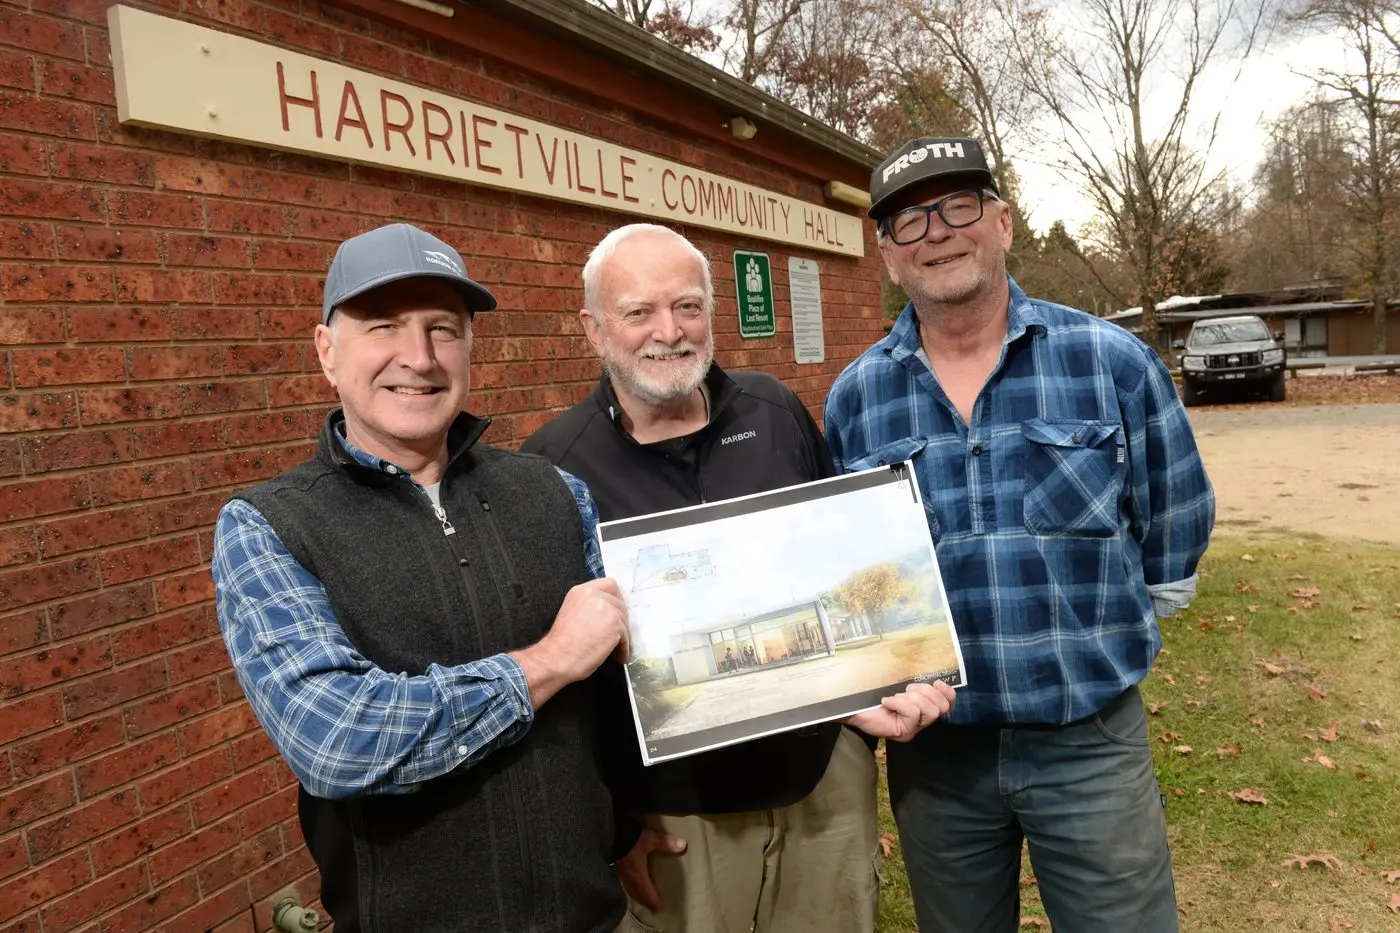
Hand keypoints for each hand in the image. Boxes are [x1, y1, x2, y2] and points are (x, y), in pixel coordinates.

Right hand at [510, 578, 628, 706]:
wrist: (558, 657)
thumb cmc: (561, 643)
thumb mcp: (572, 613)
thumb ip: (589, 607)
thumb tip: (607, 614)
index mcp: (582, 591)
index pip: (609, 585)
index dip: (616, 598)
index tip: (617, 610)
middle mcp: (595, 595)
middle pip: (619, 603)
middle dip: (621, 619)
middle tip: (620, 632)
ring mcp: (607, 608)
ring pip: (623, 621)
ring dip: (622, 636)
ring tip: (617, 649)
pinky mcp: (615, 624)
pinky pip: (626, 637)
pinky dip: (624, 648)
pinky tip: (619, 657)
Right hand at [616, 828, 685, 911]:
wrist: (608, 833)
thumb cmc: (629, 839)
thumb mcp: (649, 839)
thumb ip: (665, 842)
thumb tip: (682, 844)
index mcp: (638, 873)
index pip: (647, 892)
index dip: (654, 900)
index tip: (660, 907)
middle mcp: (628, 876)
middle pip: (636, 893)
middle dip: (644, 900)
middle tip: (650, 905)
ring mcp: (619, 872)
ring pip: (627, 888)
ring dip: (634, 894)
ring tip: (639, 896)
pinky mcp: (613, 865)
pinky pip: (621, 880)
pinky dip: (626, 884)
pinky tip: (627, 881)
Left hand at [844, 681, 954, 741]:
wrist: (851, 705)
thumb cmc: (872, 692)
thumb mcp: (895, 681)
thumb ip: (911, 678)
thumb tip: (925, 666)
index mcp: (922, 706)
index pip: (948, 703)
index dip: (947, 692)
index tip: (936, 681)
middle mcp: (921, 719)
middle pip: (941, 707)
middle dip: (926, 691)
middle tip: (907, 689)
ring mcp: (913, 728)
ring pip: (930, 711)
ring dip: (913, 698)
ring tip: (896, 696)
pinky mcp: (904, 732)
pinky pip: (913, 713)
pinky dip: (899, 703)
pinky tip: (887, 701)